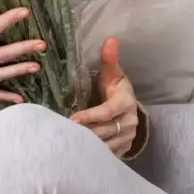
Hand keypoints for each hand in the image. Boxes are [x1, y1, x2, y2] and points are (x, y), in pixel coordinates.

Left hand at [70, 37, 139, 156]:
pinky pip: (108, 155)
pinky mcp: (123, 148)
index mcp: (126, 103)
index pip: (107, 112)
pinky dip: (93, 155)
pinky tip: (77, 154)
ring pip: (105, 145)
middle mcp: (129, 123)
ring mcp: (127, 138)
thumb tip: (110, 38)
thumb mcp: (113, 74)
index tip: (72, 119)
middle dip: (85, 133)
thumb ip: (109, 59)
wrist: (130, 108)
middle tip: (63, 133)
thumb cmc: (116, 88)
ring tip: (67, 144)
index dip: (90, 116)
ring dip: (87, 146)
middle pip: (104, 131)